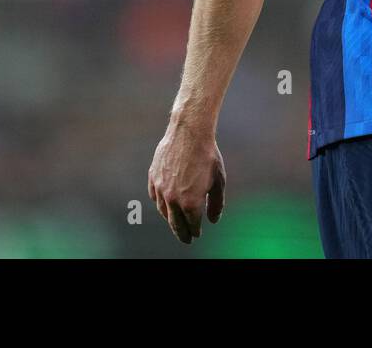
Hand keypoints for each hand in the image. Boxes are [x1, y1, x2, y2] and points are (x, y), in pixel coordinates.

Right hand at [147, 121, 225, 243]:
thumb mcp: (219, 181)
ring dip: (170, 219)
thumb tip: (212, 221)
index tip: (197, 234)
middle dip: (182, 233)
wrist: (189, 132)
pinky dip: (160, 203)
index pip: (192, 225)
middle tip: (186, 239)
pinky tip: (164, 205)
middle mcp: (173, 199)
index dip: (195, 231)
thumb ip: (216, 204)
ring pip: (163, 211)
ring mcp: (161, 188)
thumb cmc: (208, 155)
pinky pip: (155, 196)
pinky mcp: (153, 177)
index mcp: (191, 202)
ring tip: (175, 223)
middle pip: (175, 223)